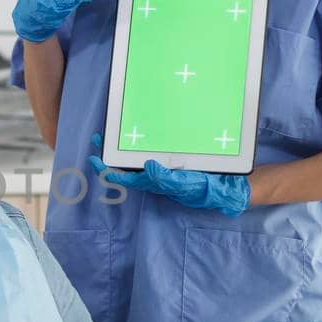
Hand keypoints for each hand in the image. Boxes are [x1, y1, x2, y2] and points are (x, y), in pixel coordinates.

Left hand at [88, 134, 250, 215]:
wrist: (228, 186)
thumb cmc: (206, 189)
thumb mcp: (186, 184)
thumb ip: (166, 179)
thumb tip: (146, 166)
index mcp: (154, 183)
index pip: (123, 178)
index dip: (106, 170)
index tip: (93, 158)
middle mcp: (154, 176)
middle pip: (125, 167)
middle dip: (110, 154)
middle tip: (98, 138)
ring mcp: (163, 169)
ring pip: (136, 159)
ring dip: (123, 147)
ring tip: (112, 133)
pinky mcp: (172, 162)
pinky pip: (151, 153)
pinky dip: (141, 144)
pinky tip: (139, 134)